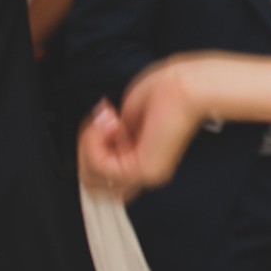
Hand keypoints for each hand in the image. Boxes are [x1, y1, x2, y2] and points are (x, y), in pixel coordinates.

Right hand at [82, 61, 211, 197]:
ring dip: (89, 145)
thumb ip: (112, 136)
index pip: (103, 176)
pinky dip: (94, 142)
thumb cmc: (166, 92)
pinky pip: (99, 166)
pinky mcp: (141, 172)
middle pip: (93, 182)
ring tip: (107, 123)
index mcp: (142, 157)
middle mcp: (144, 170)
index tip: (101, 121)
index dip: (92, 146)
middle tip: (101, 123)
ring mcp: (144, 174)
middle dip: (87, 149)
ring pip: (91, 178)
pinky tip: (110, 126)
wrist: (184, 87)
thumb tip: (100, 143)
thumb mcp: (127, 117)